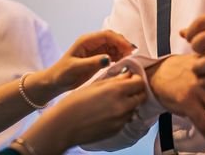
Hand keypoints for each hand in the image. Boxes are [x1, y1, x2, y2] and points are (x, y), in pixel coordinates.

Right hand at [18, 72, 146, 153]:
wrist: (63, 126)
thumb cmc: (74, 103)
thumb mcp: (95, 85)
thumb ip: (114, 79)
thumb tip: (127, 74)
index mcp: (116, 90)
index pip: (140, 82)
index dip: (135, 79)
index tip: (129, 79)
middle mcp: (122, 105)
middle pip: (141, 96)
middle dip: (135, 91)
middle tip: (124, 90)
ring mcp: (120, 120)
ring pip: (134, 108)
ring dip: (129, 103)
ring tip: (113, 102)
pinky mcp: (116, 130)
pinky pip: (125, 119)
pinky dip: (121, 115)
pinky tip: (108, 112)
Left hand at [46, 30, 135, 93]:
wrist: (55, 82)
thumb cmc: (62, 74)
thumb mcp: (75, 68)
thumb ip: (92, 63)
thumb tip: (108, 58)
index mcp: (86, 41)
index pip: (107, 35)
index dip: (119, 40)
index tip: (129, 49)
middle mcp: (92, 43)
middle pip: (113, 38)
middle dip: (123, 44)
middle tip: (133, 55)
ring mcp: (95, 50)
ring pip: (114, 45)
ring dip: (123, 51)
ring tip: (130, 60)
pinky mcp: (98, 57)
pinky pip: (112, 54)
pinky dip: (119, 57)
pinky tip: (123, 63)